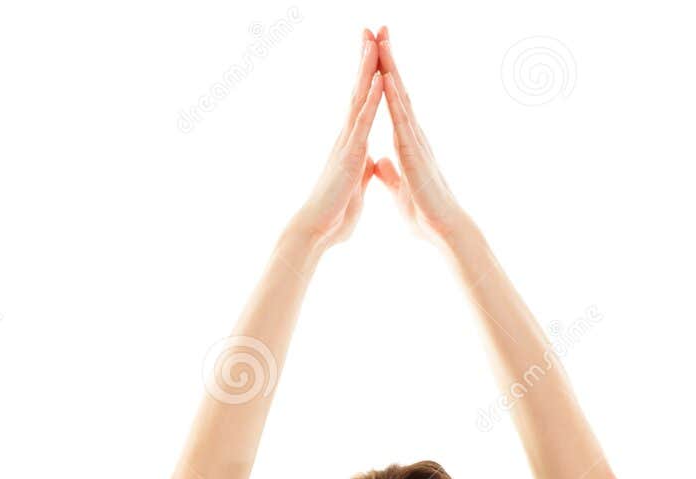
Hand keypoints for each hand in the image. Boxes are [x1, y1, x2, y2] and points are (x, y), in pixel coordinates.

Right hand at [295, 30, 382, 249]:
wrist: (316, 232)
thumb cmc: (334, 215)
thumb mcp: (357, 187)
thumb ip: (364, 170)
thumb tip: (370, 162)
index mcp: (353, 144)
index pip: (362, 103)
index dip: (369, 77)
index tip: (375, 52)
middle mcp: (348, 138)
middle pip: (359, 91)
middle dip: (366, 60)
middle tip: (371, 30)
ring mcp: (348, 144)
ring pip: (360, 98)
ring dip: (368, 69)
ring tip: (374, 40)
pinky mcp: (350, 155)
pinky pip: (364, 122)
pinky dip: (372, 100)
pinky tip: (379, 79)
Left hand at [372, 27, 464, 246]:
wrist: (443, 230)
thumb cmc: (425, 214)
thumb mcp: (398, 190)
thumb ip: (390, 173)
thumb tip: (381, 162)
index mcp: (406, 143)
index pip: (393, 102)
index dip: (384, 77)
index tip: (375, 52)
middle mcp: (412, 135)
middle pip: (398, 89)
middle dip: (388, 59)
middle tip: (379, 29)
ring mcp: (415, 141)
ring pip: (400, 96)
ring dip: (390, 67)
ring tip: (381, 39)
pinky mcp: (414, 152)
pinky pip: (401, 120)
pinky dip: (392, 98)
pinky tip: (385, 77)